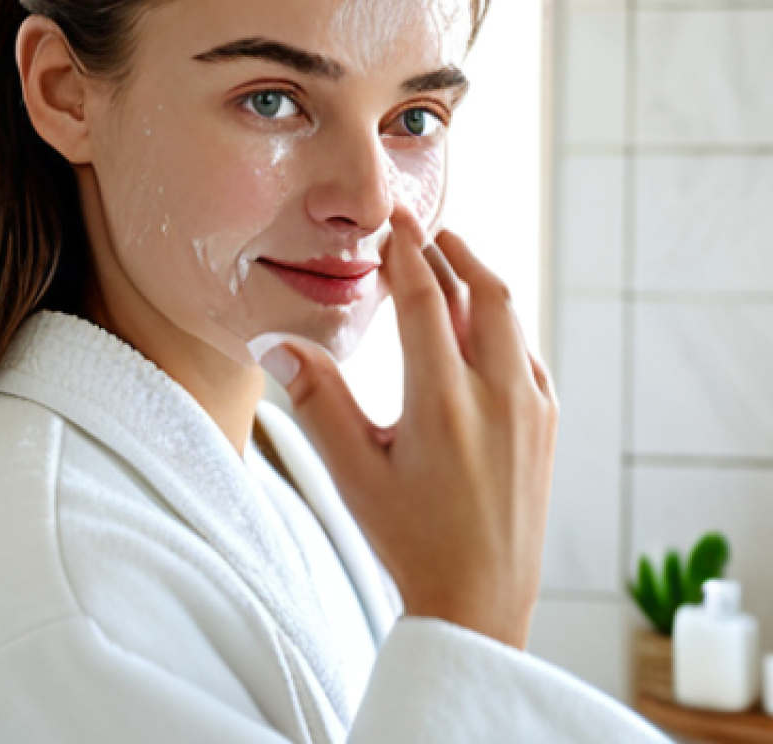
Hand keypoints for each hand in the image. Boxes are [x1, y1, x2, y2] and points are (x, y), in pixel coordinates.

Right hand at [261, 206, 558, 648]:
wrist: (481, 602)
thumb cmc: (411, 539)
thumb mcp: (353, 472)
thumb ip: (318, 400)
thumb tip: (277, 344)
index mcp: (443, 403)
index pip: (427, 301)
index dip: (407, 252)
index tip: (395, 221)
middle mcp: (498, 396)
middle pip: (484, 292)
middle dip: (452, 250)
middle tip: (421, 229)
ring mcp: (531, 408)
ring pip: (511, 318)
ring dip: (480, 280)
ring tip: (449, 261)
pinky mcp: (546, 424)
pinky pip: (526, 351)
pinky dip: (501, 322)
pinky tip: (480, 326)